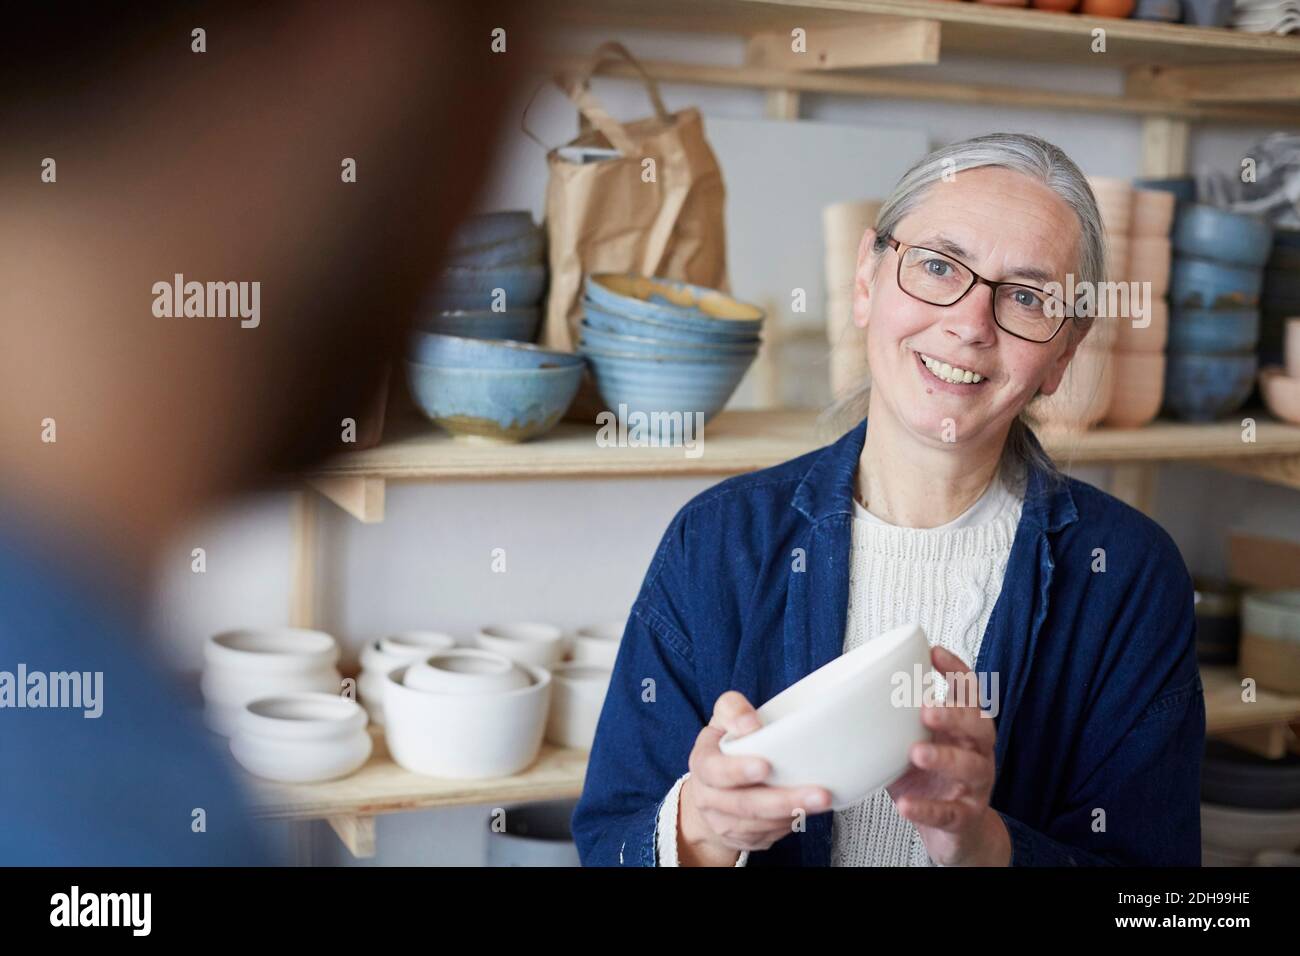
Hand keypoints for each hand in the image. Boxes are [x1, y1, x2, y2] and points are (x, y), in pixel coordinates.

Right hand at [677, 691, 832, 865]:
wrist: (710, 788)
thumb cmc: (724, 746)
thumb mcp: (721, 719)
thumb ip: (733, 710)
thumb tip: (751, 724)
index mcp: (702, 764)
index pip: (715, 771)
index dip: (738, 770)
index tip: (766, 766)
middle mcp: (708, 798)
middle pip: (744, 805)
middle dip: (783, 800)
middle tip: (818, 794)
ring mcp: (723, 823)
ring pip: (759, 824)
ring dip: (793, 814)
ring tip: (822, 801)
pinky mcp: (741, 839)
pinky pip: (768, 836)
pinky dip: (789, 824)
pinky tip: (807, 811)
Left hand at [886, 646, 1010, 865]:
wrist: (953, 832)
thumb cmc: (928, 778)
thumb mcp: (912, 743)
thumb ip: (894, 722)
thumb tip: (849, 694)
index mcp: (966, 729)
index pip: (969, 693)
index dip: (956, 671)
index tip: (934, 652)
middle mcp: (978, 752)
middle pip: (978, 726)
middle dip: (954, 715)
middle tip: (926, 709)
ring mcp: (976, 786)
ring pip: (971, 767)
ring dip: (945, 757)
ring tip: (916, 753)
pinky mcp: (966, 817)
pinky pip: (950, 813)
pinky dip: (927, 809)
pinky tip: (906, 806)